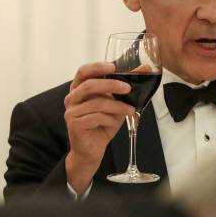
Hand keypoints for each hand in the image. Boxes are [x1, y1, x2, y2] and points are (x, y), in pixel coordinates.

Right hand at [63, 62, 134, 193]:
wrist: (92, 150)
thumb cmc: (102, 124)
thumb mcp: (116, 103)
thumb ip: (126, 86)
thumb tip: (144, 69)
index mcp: (79, 89)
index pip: (84, 72)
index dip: (97, 67)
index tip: (114, 67)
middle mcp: (72, 98)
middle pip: (90, 85)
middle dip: (111, 85)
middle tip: (128, 88)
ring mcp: (71, 111)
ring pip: (96, 103)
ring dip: (116, 106)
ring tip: (130, 110)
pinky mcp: (74, 124)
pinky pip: (95, 117)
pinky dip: (109, 119)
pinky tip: (116, 122)